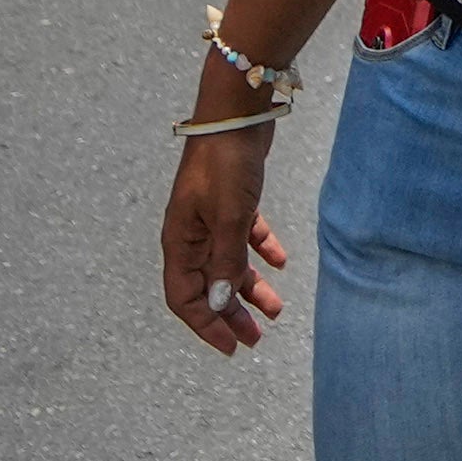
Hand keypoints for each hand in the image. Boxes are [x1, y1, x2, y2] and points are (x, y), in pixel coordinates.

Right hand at [160, 125, 291, 356]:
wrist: (237, 113)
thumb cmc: (226, 163)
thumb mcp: (229, 217)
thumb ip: (225, 261)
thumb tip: (221, 304)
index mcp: (179, 242)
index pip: (184, 298)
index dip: (205, 325)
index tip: (230, 347)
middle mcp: (190, 234)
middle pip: (208, 287)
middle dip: (231, 315)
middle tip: (256, 339)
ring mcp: (210, 218)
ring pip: (228, 265)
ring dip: (250, 288)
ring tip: (276, 310)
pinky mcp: (231, 202)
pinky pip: (243, 237)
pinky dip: (261, 250)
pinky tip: (282, 262)